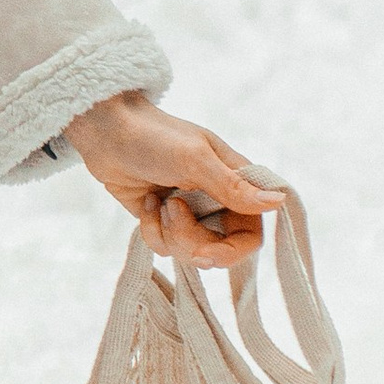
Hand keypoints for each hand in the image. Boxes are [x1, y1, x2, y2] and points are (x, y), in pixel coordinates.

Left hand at [64, 91, 283, 265]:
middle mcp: (216, 201)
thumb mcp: (195, 160)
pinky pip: (164, 246)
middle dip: (192, 242)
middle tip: (172, 215)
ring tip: (158, 201)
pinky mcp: (162, 219)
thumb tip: (278, 201)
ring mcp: (189, 212)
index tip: (206, 253)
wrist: (105, 131)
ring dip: (169, 232)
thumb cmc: (154, 136)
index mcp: (235, 182)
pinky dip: (151, 230)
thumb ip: (233, 187)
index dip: (233, 250)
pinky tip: (146, 203)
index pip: (251, 233)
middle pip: (220, 248)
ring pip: (190, 251)